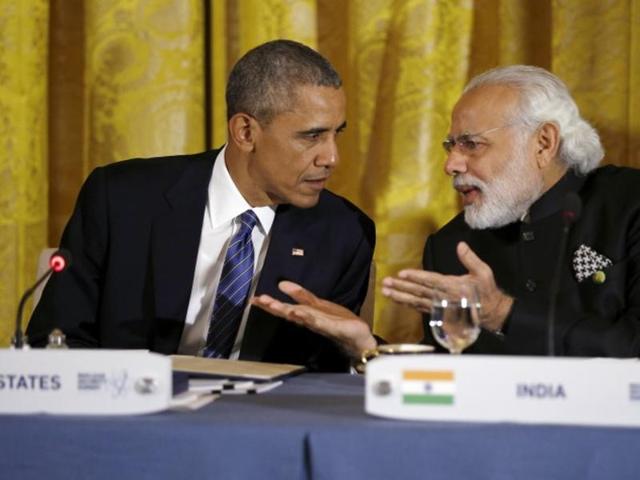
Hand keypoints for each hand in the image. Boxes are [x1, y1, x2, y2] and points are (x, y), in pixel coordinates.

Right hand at [251, 281, 376, 357]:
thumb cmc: (338, 321)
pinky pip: (320, 322)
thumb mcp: (318, 304)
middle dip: (274, 307)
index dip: (270, 304)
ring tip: (275, 306)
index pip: (285, 308)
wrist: (359, 337)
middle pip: (290, 313)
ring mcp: (321, 325)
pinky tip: (301, 312)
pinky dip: (310, 318)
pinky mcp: (334, 328)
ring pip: (302, 317)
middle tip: (259, 301)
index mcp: (306, 314)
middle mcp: (310, 321)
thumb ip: (301, 295)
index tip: (254, 299)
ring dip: (288, 311)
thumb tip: (281, 284)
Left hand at [381, 241, 512, 332]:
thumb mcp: (483, 272)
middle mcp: (443, 297)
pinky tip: (397, 299)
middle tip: (386, 283)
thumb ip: (470, 259)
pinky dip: (407, 304)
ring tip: (386, 291)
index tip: (402, 273)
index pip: (430, 280)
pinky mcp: (437, 312)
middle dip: (401, 287)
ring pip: (416, 301)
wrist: (490, 313)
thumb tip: (460, 245)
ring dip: (400, 296)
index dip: (416, 277)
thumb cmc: (486, 291)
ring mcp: (439, 306)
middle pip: (418, 291)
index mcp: (453, 286)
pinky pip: (419, 308)